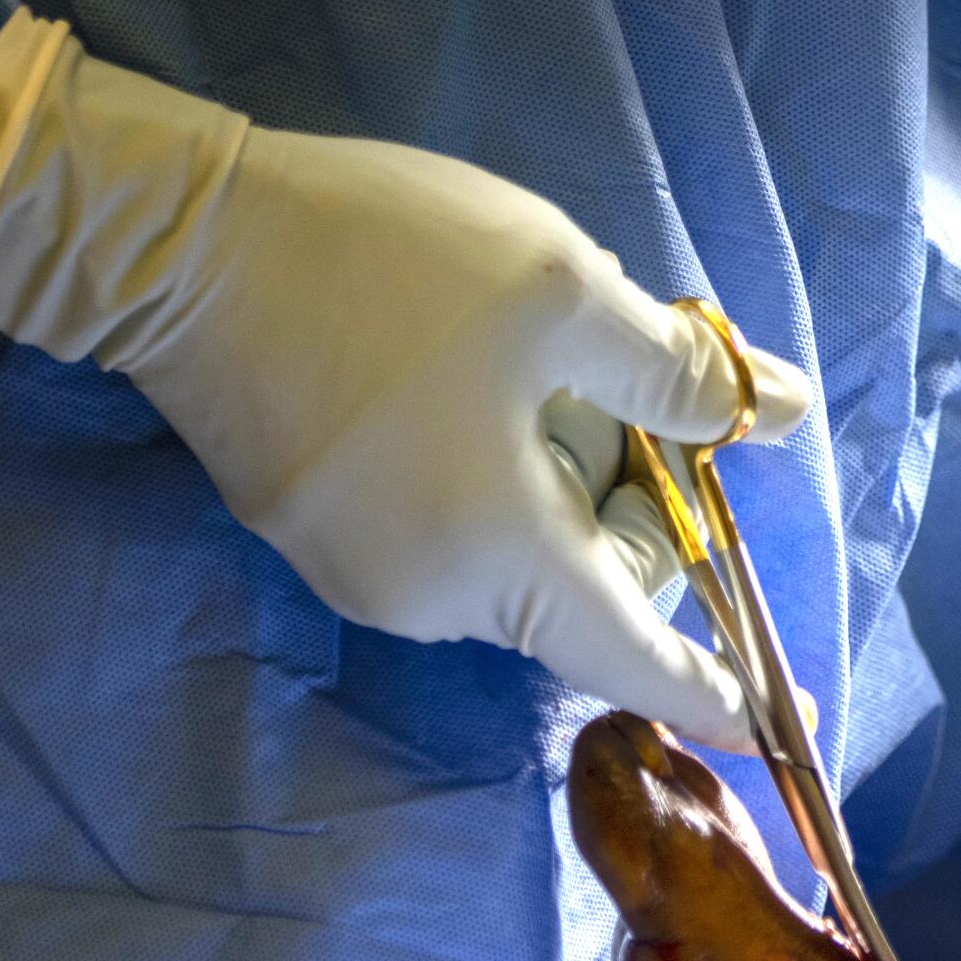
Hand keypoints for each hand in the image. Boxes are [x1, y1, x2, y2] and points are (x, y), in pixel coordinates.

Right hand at [0, 11, 810, 745]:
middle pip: (579, 585)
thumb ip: (679, 372)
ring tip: (538, 343)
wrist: (173, 238)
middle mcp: (426, 601)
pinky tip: (469, 364)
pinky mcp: (308, 525)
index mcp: (502, 566)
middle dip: (630, 495)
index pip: (635, 661)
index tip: (787, 721)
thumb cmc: (388, 265)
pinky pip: (447, 522)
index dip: (716, 689)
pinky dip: (492, 465)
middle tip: (632, 365)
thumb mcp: (564, 295)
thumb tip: (783, 413)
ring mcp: (357, 570)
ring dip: (558, 466)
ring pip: (513, 546)